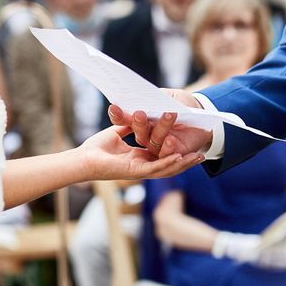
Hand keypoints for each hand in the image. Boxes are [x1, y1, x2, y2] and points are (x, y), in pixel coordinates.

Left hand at [78, 125, 203, 180]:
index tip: (192, 147)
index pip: (164, 157)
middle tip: (203, 154)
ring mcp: (140, 171)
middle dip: (187, 160)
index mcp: (139, 160)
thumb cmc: (96, 149)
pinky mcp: (134, 171)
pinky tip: (180, 157)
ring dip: (183, 162)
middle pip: (170, 165)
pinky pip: (155, 168)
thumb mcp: (117, 132)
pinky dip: (168, 162)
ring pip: (167, 168)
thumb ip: (128, 125)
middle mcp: (142, 167)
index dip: (179, 153)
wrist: (82, 159)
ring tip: (199, 157)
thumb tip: (137, 113)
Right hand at [108, 89, 212, 158]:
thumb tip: (140, 94)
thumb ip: (155, 96)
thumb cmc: (184, 104)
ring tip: (161, 114)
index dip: (119, 115)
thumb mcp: (169, 96)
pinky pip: (167, 155)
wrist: (205, 118)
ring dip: (157, 128)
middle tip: (138, 113)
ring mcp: (159, 148)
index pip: (126, 121)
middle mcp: (148, 137)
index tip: (113, 107)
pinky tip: (170, 139)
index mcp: (142, 124)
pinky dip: (168, 148)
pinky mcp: (173, 155)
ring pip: (153, 141)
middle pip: (138, 132)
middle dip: (137, 122)